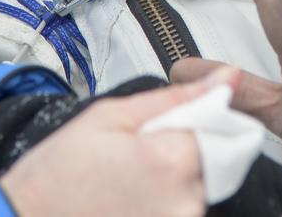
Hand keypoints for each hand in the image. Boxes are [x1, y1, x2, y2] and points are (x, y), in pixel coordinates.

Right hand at [0, 68, 236, 216]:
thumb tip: (226, 79)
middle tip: (134, 160)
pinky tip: (125, 204)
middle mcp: (184, 203)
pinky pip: (179, 215)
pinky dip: (160, 207)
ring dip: (171, 185)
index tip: (169, 128)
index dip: (198, 124)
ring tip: (125, 185)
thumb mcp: (111, 117)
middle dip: (184, 156)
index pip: (223, 132)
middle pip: (213, 165)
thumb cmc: (55, 176)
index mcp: (172, 160)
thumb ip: (176, 99)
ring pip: (197, 193)